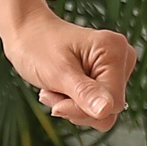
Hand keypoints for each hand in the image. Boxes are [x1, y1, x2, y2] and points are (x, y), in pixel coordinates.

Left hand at [1, 12, 137, 132]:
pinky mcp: (105, 77)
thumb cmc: (37, 45)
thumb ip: (84, 92)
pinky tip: (60, 87)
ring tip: (55, 86)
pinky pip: (96, 106)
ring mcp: (114, 69)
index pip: (113, 103)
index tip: (57, 102)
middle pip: (109, 110)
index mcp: (115, 50)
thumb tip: (106, 110)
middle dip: (76, 108)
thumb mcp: (57, 72)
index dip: (83, 110)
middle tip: (54, 90)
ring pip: (102, 112)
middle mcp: (121, 58)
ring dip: (73, 106)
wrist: (25, 34)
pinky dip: (74, 103)